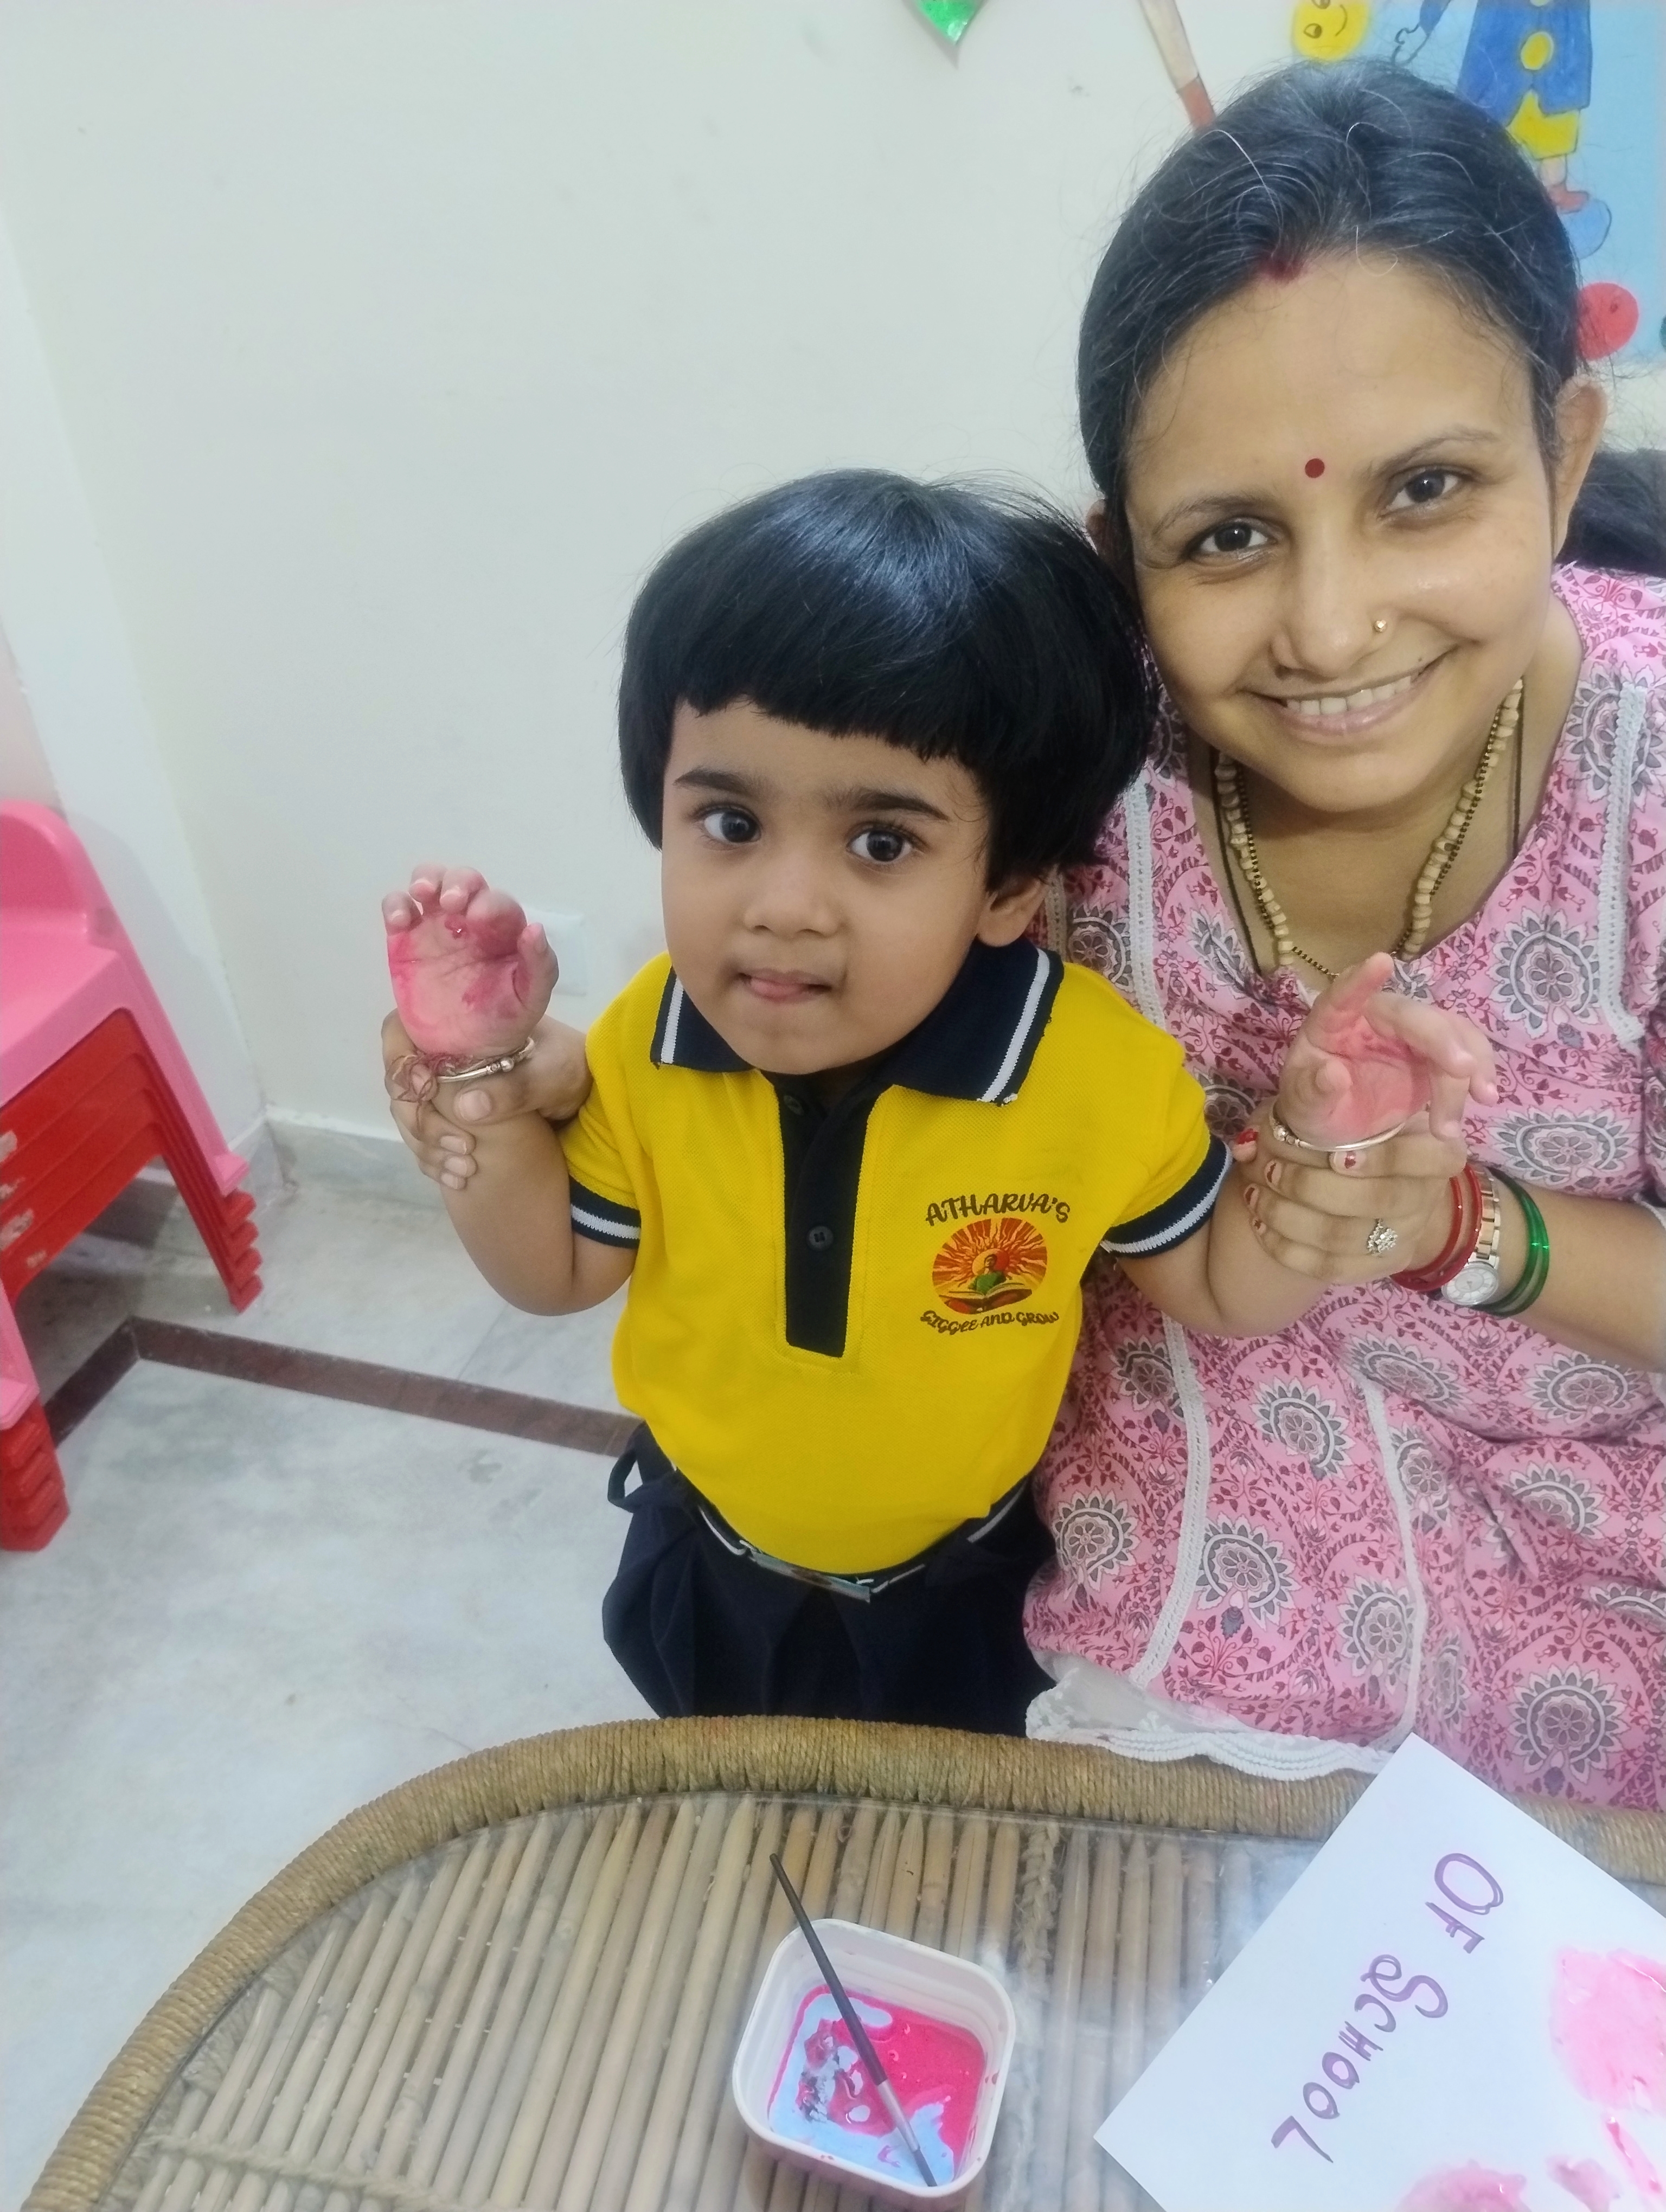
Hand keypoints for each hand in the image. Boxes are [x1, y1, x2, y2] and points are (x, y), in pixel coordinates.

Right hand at [382, 1008, 591, 1191]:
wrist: (589, 1089)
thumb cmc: (572, 1066)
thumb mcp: (553, 1073)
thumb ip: (516, 1087)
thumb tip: (467, 1106)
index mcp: (459, 1028)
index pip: (401, 1031)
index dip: (400, 1059)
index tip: (424, 1089)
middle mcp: (443, 1055)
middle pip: (399, 1083)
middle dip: (420, 1119)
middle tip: (461, 1145)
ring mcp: (445, 1088)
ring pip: (409, 1115)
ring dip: (427, 1145)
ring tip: (465, 1169)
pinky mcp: (454, 1117)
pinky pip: (425, 1139)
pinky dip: (435, 1160)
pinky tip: (458, 1179)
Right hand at [383, 864, 557, 1062]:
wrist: (465, 1049)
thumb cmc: (503, 1019)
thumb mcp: (530, 999)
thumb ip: (539, 966)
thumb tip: (535, 929)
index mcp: (503, 929)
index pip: (498, 903)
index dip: (489, 903)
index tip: (479, 918)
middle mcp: (469, 919)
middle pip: (463, 880)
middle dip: (457, 882)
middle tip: (451, 902)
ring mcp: (435, 925)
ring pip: (430, 882)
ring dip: (426, 878)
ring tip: (422, 892)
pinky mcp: (405, 939)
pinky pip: (397, 909)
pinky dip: (395, 905)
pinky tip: (399, 921)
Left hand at [1235, 1114, 1466, 1284]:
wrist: (1363, 1177)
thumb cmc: (1351, 1126)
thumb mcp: (1344, 1101)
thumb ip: (1323, 1094)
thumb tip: (1316, 1085)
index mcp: (1439, 1150)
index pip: (1428, 1159)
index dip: (1384, 1160)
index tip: (1338, 1155)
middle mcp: (1428, 1198)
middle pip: (1376, 1202)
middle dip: (1311, 1185)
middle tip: (1269, 1169)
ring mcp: (1404, 1237)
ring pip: (1344, 1238)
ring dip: (1288, 1216)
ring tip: (1255, 1192)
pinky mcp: (1377, 1267)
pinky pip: (1329, 1268)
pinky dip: (1287, 1248)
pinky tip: (1259, 1225)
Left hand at [1276, 953, 1497, 1146]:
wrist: (1337, 1124)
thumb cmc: (1313, 1103)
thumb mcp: (1304, 1103)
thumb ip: (1314, 1090)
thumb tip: (1332, 1075)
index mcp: (1334, 1021)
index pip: (1343, 995)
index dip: (1361, 980)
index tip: (1381, 961)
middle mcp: (1377, 1018)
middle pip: (1413, 1016)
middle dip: (1442, 1039)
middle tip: (1463, 1069)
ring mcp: (1410, 1035)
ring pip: (1450, 1034)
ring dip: (1467, 1066)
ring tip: (1476, 1103)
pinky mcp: (1436, 1055)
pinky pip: (1466, 1052)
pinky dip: (1480, 1072)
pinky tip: (1485, 1096)